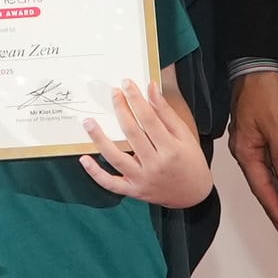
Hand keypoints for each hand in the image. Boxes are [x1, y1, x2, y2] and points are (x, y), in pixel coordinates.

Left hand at [77, 75, 211, 213]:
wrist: (193, 194)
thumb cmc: (190, 161)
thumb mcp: (184, 135)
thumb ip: (166, 112)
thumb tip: (151, 88)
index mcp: (171, 149)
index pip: (149, 118)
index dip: (136, 99)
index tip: (126, 84)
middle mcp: (155, 165)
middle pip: (132, 133)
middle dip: (120, 110)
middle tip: (113, 93)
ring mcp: (142, 180)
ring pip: (116, 158)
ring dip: (99, 139)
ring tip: (88, 122)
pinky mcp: (133, 191)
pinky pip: (110, 183)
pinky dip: (95, 173)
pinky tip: (84, 159)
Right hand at [227, 69, 277, 247]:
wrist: (257, 64)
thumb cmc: (262, 90)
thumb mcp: (276, 123)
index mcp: (247, 153)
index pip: (265, 192)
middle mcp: (248, 154)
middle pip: (266, 192)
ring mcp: (255, 147)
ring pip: (271, 182)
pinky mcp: (263, 138)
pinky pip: (274, 169)